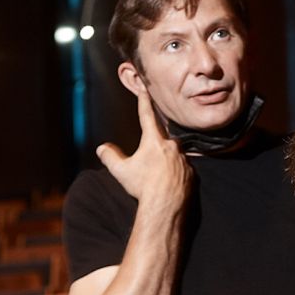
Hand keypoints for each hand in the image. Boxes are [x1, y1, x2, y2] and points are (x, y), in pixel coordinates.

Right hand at [96, 87, 191, 207]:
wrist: (166, 205)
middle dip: (154, 146)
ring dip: (165, 162)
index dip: (144, 100)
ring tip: (156, 179)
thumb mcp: (121, 171)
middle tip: (148, 164)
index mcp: (153, 141)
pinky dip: (175, 174)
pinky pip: (182, 169)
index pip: (147, 115)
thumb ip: (110, 156)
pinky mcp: (192, 173)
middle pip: (161, 138)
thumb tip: (102, 148)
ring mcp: (183, 159)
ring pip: (173, 155)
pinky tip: (167, 185)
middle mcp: (171, 146)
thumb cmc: (143, 187)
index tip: (145, 88)